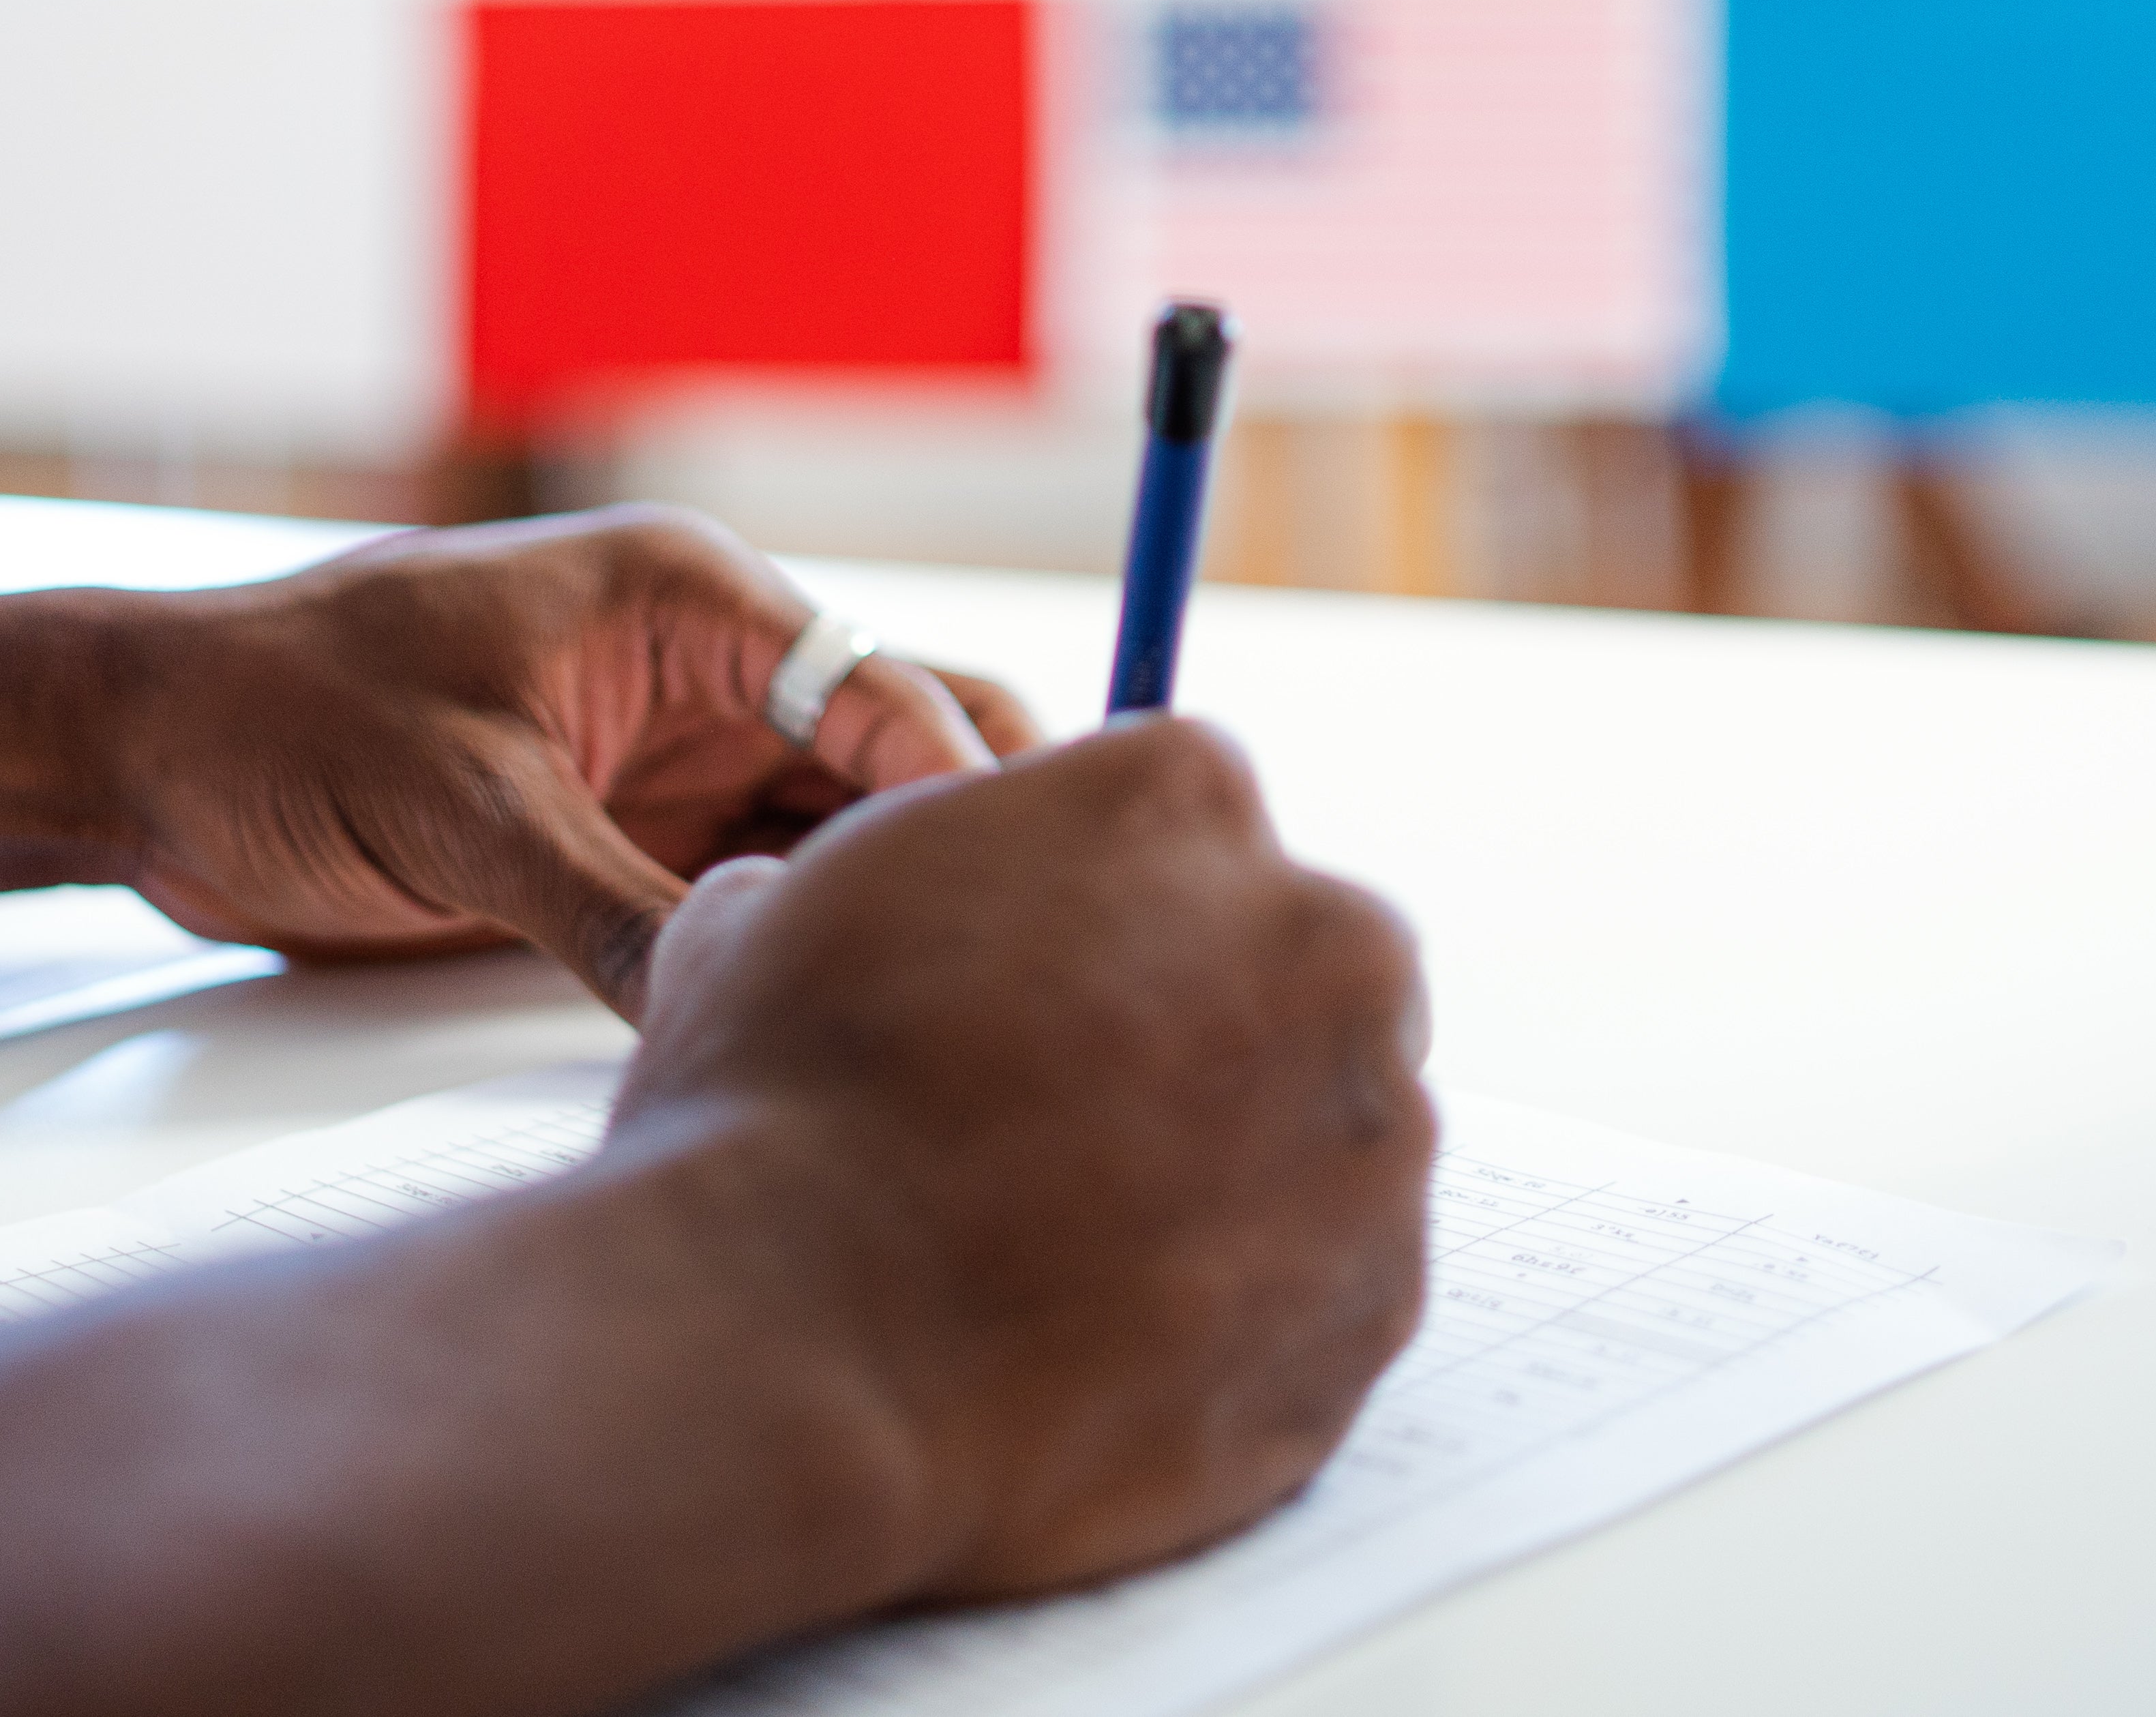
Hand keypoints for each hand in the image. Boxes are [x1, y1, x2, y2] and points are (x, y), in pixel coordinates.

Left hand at [98, 506, 1037, 1011]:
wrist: (140, 757)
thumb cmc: (276, 717)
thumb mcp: (460, 811)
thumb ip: (611, 906)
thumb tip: (735, 997)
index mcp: (689, 600)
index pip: (888, 692)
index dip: (963, 799)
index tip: (1011, 904)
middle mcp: (708, 674)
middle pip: (908, 750)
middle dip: (973, 844)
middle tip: (1027, 969)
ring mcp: (678, 766)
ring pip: (847, 832)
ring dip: (892, 906)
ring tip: (962, 1016)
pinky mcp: (634, 849)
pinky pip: (761, 897)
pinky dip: (804, 950)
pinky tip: (842, 1024)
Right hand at [612, 719, 1434, 1603]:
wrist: (797, 1361)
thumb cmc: (772, 1120)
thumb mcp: (780, 914)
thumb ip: (899, 876)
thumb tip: (875, 907)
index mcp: (1183, 794)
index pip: (1191, 819)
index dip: (1106, 911)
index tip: (1047, 986)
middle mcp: (1323, 938)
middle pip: (1303, 961)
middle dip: (1215, 1025)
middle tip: (1080, 1121)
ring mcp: (1374, 1132)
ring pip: (1332, 1130)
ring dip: (1240, 1172)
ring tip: (1080, 1253)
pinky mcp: (1383, 1305)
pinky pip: (1335, 1286)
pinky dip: (1253, 1312)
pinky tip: (1118, 1342)